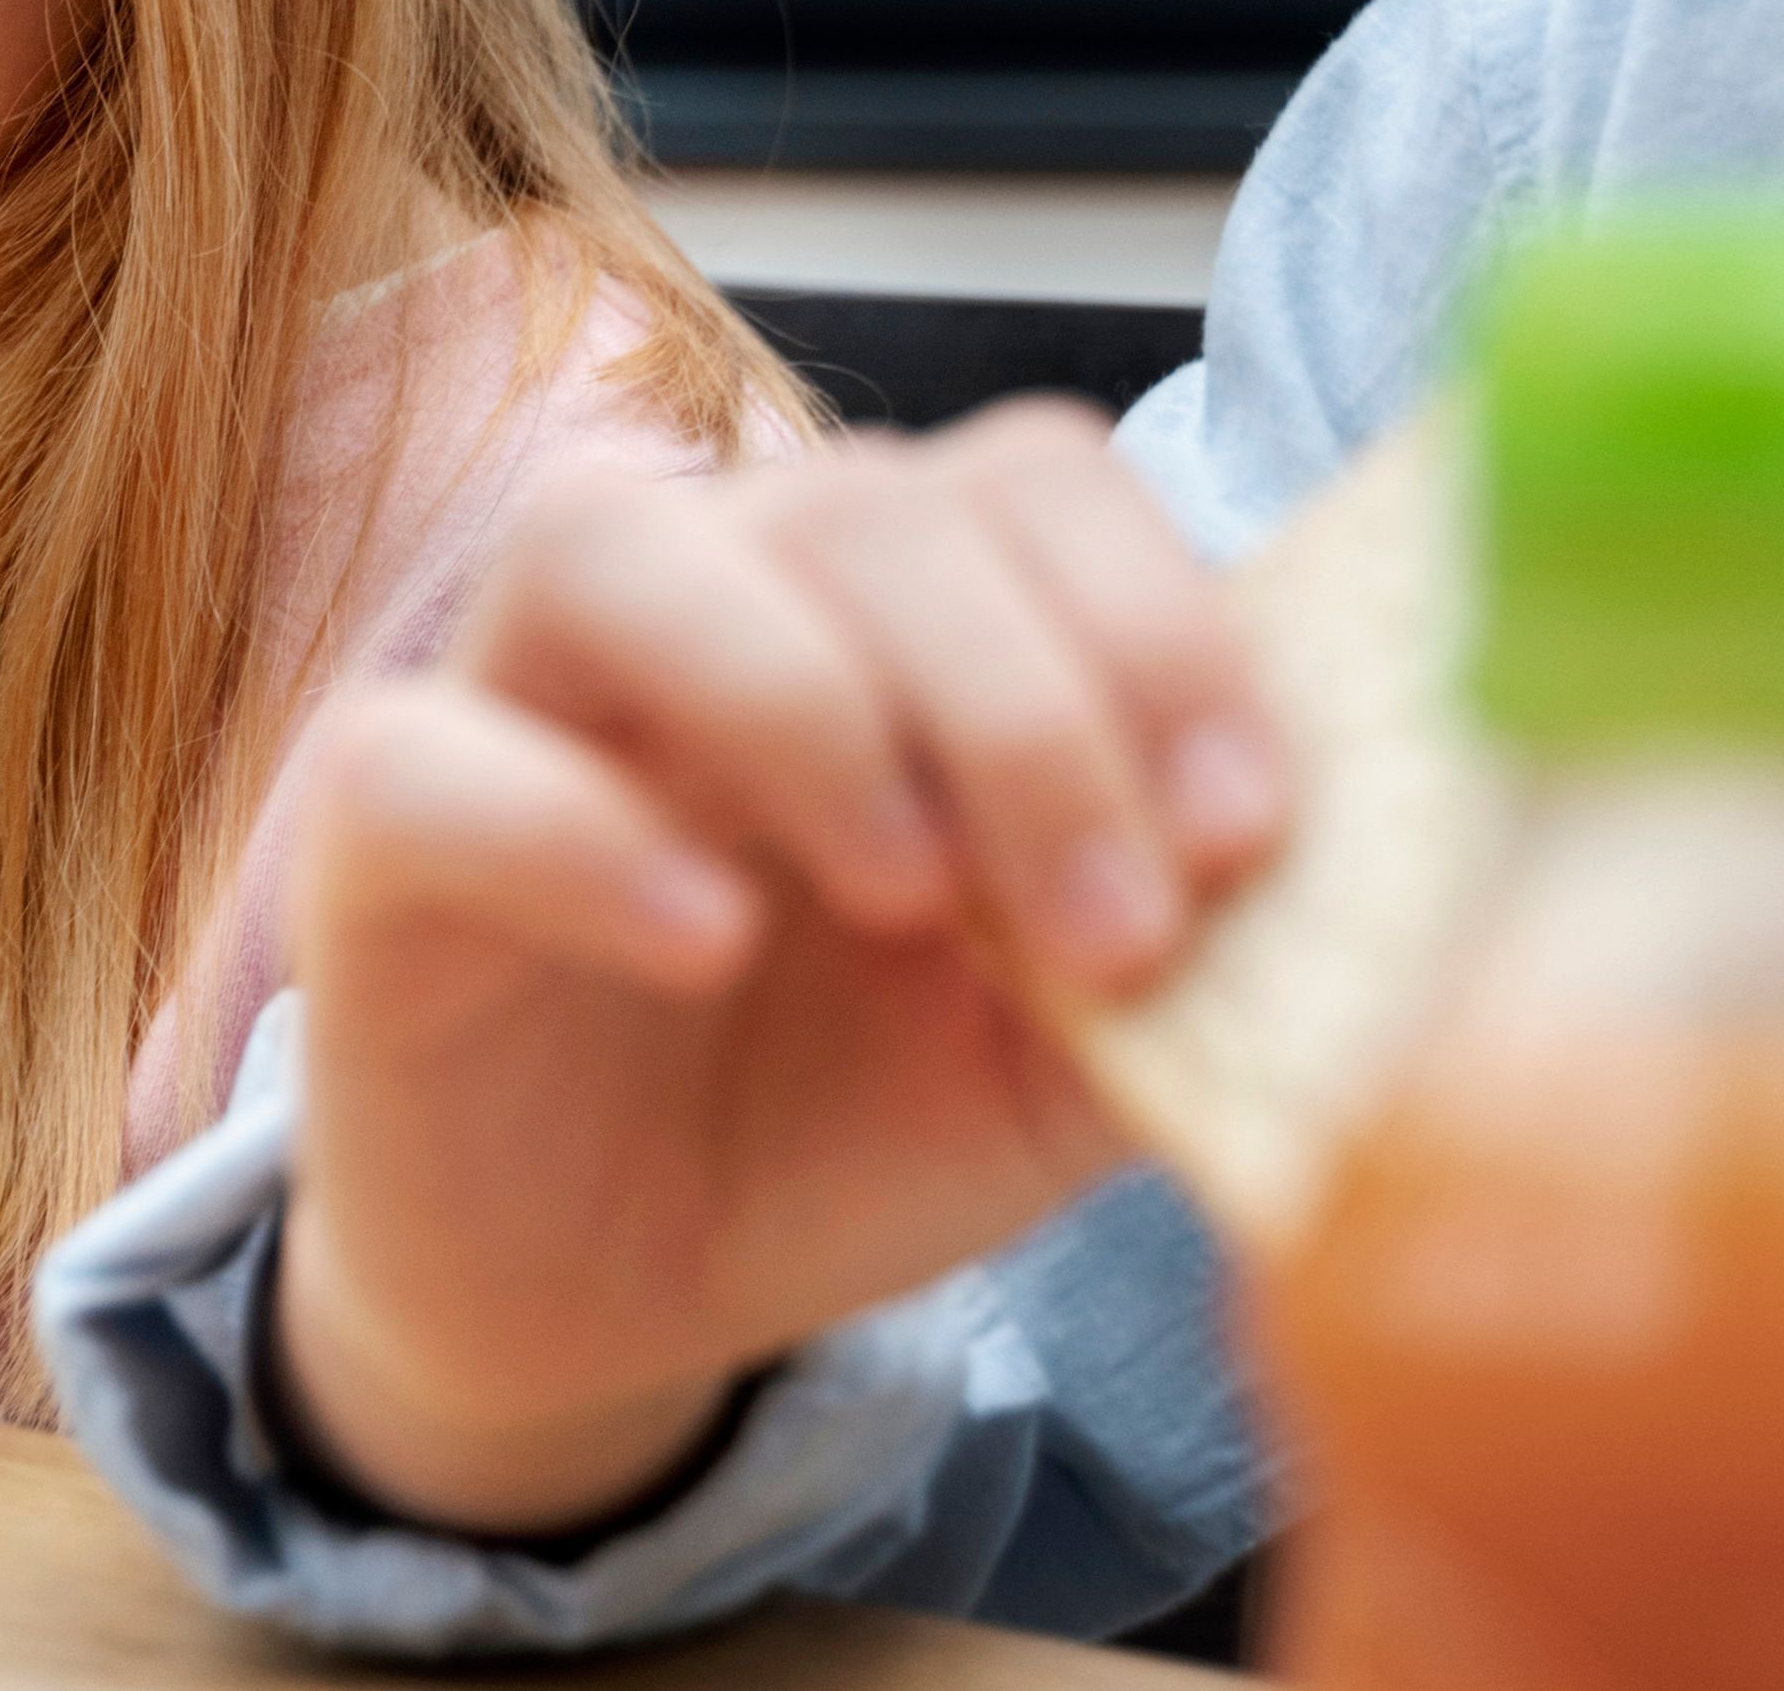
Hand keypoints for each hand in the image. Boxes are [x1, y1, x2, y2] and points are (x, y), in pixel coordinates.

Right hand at [272, 400, 1284, 1532]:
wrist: (615, 1306)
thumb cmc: (837, 1127)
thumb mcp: (1072, 1056)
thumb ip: (1210, 951)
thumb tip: (1407, 867)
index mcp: (890, 622)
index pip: (1026, 477)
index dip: (1156, 614)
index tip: (1252, 831)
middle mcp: (702, 607)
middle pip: (853, 494)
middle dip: (1027, 702)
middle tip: (1114, 929)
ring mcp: (515, 697)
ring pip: (618, 543)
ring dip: (809, 699)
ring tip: (911, 901)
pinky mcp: (375, 836)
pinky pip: (437, 758)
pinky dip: (586, 832)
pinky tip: (709, 942)